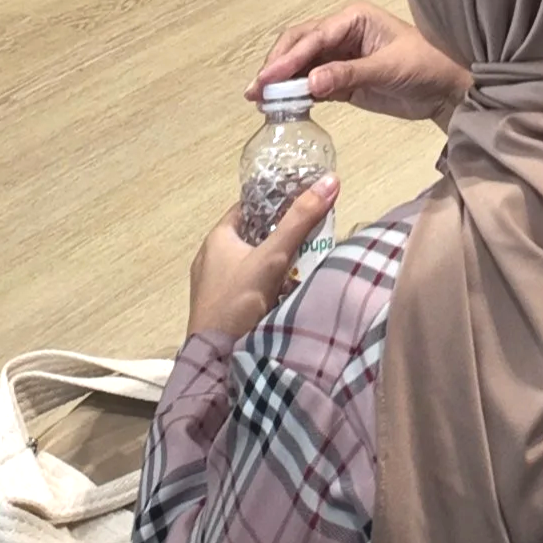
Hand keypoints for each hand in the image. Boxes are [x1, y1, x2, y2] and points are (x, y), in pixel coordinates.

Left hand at [187, 178, 338, 339]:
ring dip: (276, 264)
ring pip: (252, 264)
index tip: (304, 203)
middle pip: (254, 236)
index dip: (276, 202)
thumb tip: (331, 180)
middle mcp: (211, 258)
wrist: (214, 362)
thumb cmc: (238, 301)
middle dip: (282, 236)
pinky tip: (287, 293)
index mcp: (217, 238)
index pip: (249, 208)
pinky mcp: (220, 310)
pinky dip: (267, 286)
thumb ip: (301, 220)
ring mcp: (214, 286)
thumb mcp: (272, 257)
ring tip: (305, 264)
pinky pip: (248, 287)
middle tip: (311, 237)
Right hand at [252, 1, 470, 124]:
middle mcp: (342, 33)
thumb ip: (348, 75)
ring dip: (281, 81)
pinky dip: (295, 94)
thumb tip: (309, 83)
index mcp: (354, 19)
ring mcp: (340, 57)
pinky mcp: (341, 79)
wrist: (446, 90)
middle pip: (299, 44)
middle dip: (276, 65)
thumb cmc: (425, 67)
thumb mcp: (389, 69)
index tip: (266, 78)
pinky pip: (311, 84)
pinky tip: (280, 107)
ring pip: (301, 64)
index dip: (287, 57)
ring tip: (260, 102)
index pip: (313, 36)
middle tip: (255, 92)